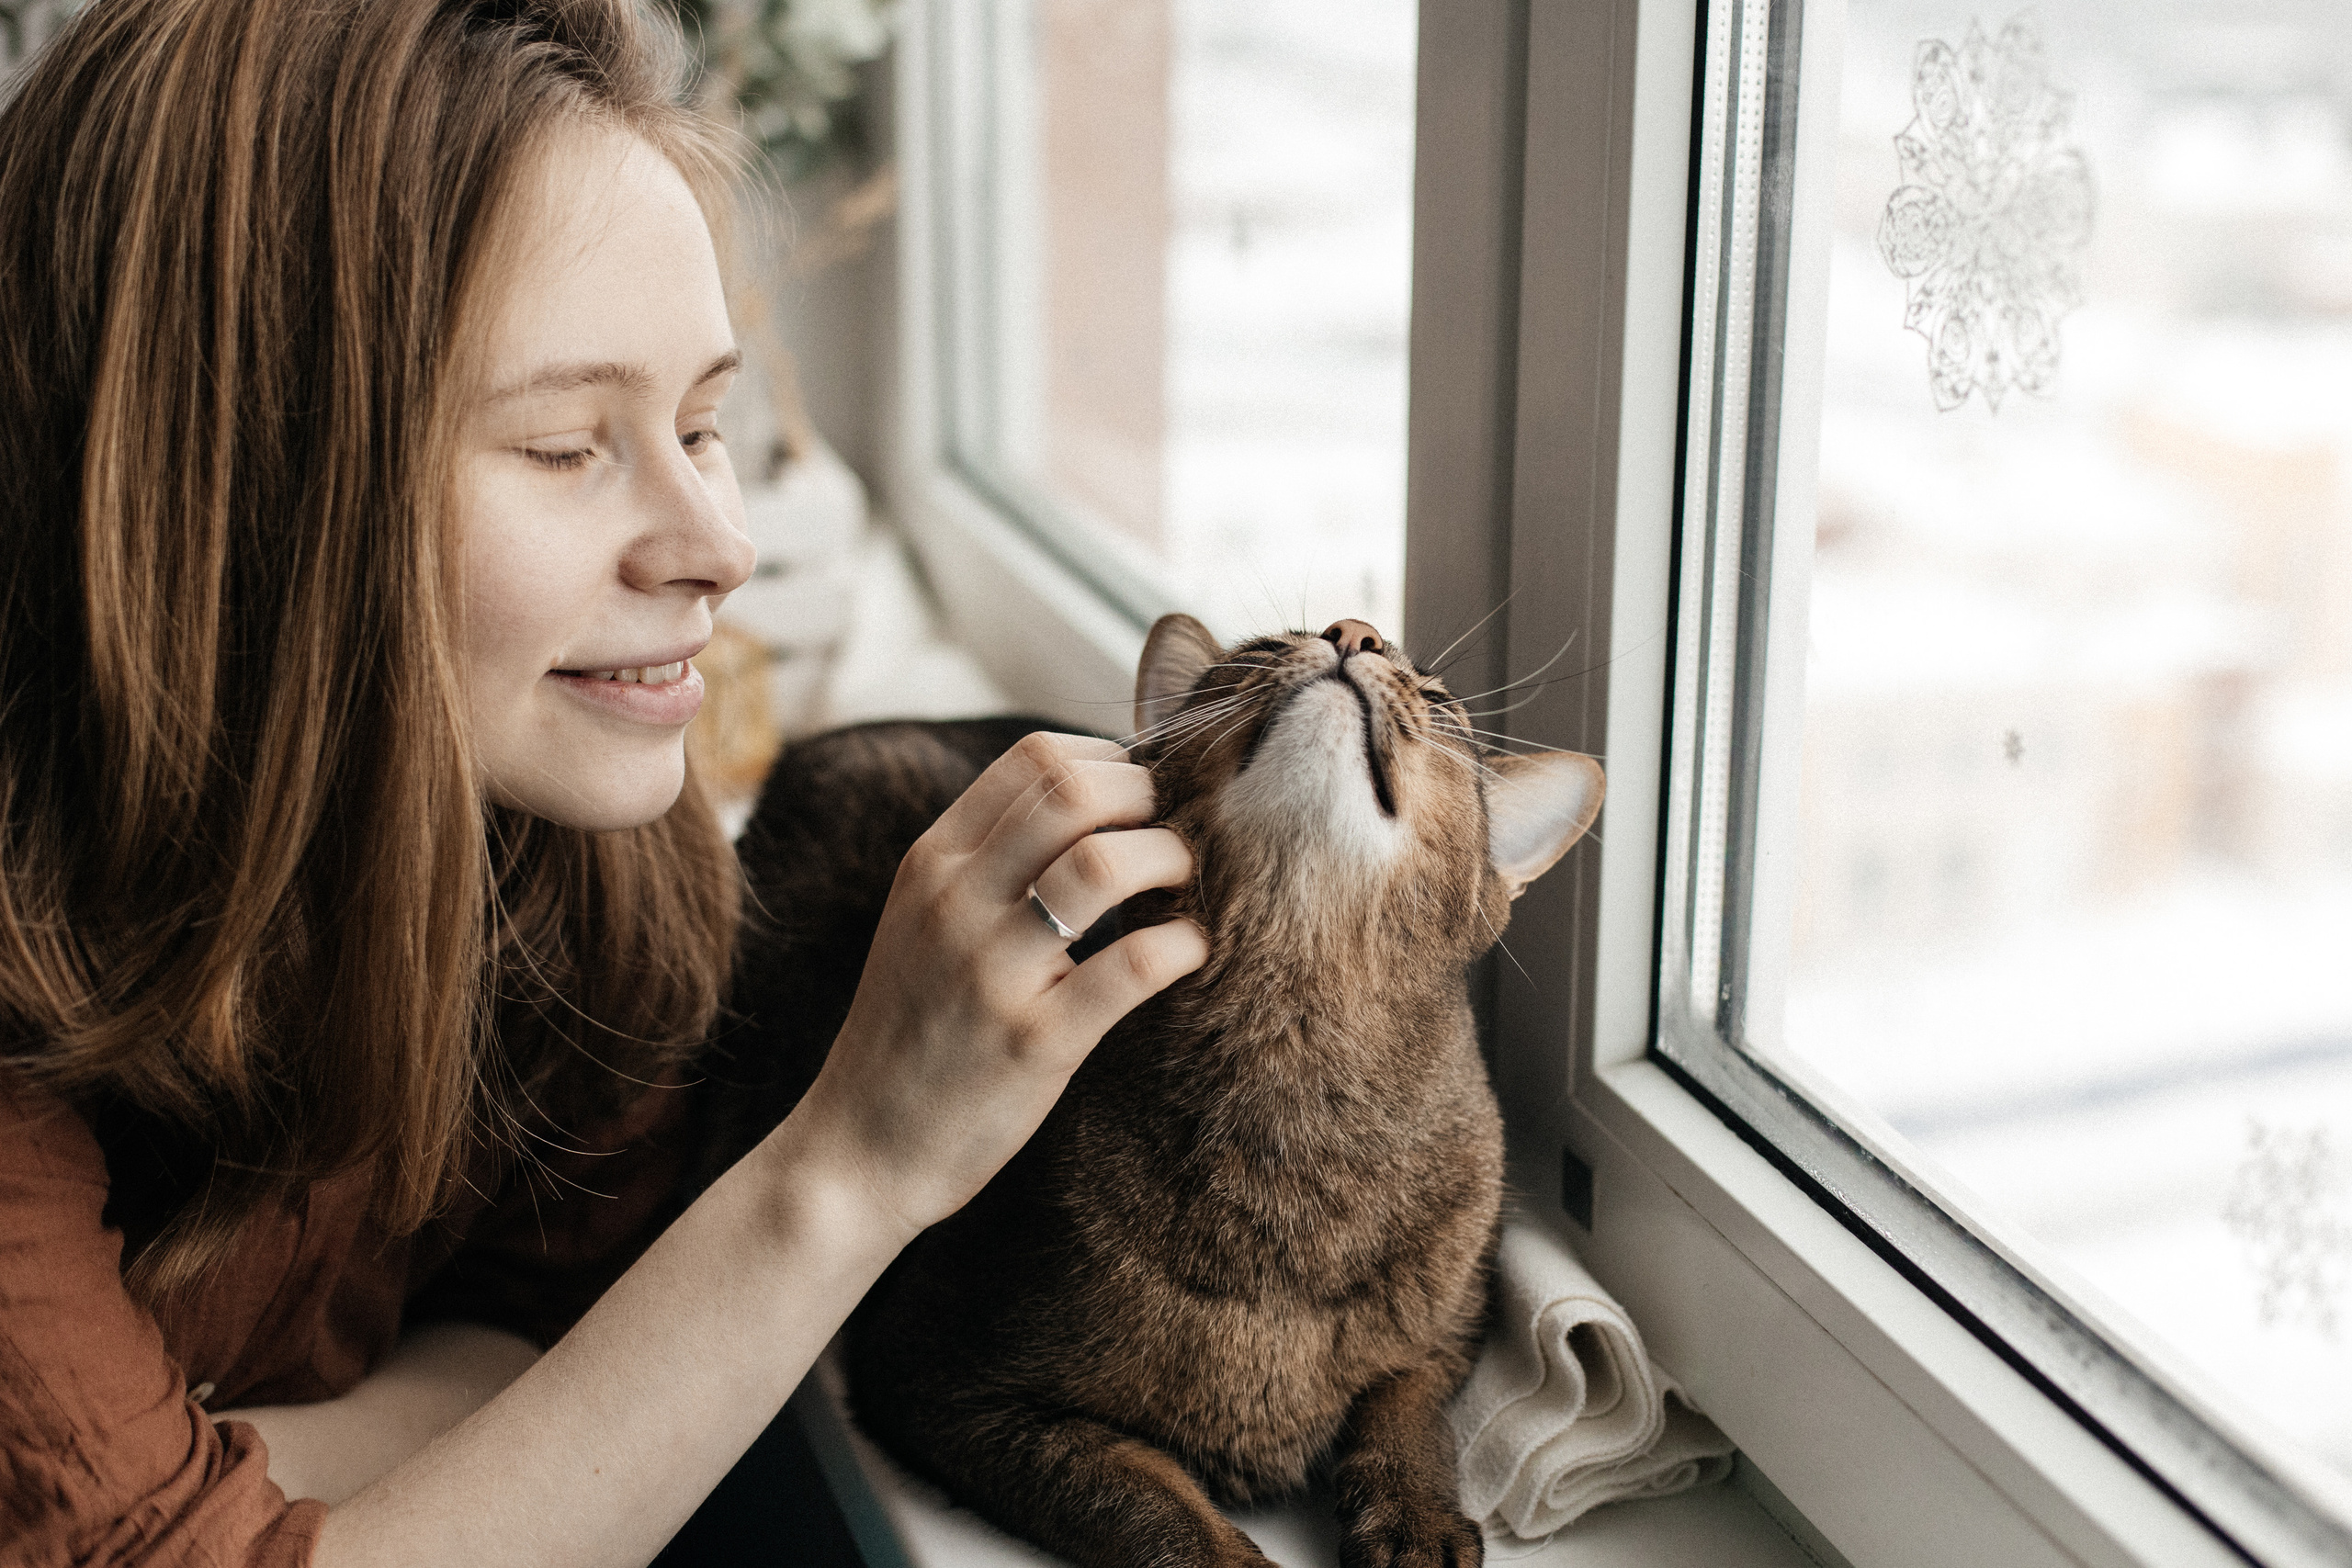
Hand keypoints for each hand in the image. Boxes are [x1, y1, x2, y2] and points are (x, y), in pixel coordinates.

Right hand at [787, 732, 1206, 1235]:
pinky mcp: (1034, 1041)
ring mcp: (992, 971)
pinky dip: (1180, 945)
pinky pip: (1132, 967)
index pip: (1035, 759)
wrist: (856, 1150)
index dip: (1111, 762)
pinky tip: (1188, 951)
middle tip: (1173, 832)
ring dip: (1169, 860)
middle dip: (1147, 797)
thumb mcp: (923, 921)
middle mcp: (956, 902)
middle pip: (1073, 791)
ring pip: (1104, 865)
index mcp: (933, 863)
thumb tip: (1089, 802)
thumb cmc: (910, 1031)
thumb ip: (989, 861)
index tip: (1141, 797)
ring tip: (1183, 886)